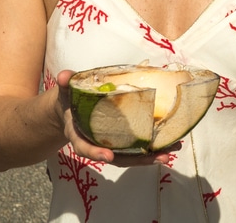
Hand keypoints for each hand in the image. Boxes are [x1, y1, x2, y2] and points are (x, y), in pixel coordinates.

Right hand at [56, 70, 176, 166]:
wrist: (70, 107)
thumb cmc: (71, 98)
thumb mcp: (66, 90)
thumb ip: (66, 84)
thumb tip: (64, 75)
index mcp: (79, 133)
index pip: (84, 147)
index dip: (95, 152)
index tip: (108, 156)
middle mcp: (95, 142)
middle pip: (116, 157)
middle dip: (138, 160)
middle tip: (160, 157)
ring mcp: (110, 143)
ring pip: (129, 156)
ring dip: (150, 156)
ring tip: (171, 152)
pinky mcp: (121, 139)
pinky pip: (135, 148)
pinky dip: (151, 148)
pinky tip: (170, 145)